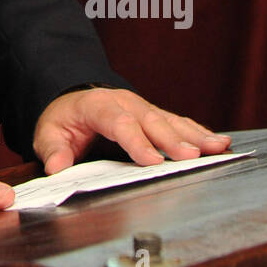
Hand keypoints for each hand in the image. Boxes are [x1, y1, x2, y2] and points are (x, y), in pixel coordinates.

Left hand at [33, 88, 230, 175]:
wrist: (72, 99)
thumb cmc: (63, 120)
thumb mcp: (48, 133)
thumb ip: (53, 150)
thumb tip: (57, 167)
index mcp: (98, 106)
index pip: (119, 123)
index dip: (136, 142)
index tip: (152, 161)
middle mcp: (125, 103)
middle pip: (151, 121)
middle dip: (172, 139)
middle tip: (192, 157)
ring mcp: (143, 108)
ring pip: (171, 121)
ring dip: (194, 135)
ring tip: (217, 147)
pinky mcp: (155, 116)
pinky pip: (179, 123)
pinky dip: (199, 132)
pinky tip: (218, 142)